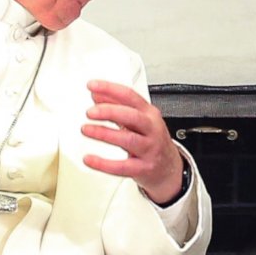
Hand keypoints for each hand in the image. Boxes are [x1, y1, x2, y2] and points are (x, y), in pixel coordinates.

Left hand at [80, 80, 185, 203]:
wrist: (169, 167)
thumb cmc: (151, 140)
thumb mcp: (137, 119)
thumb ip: (117, 106)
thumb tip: (96, 95)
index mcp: (149, 113)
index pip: (130, 96)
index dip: (110, 89)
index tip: (92, 86)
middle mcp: (151, 129)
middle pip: (132, 116)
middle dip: (110, 111)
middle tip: (90, 112)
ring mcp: (149, 149)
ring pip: (128, 139)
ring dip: (104, 133)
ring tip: (86, 129)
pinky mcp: (143, 168)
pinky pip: (122, 167)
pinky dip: (103, 163)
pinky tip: (89, 159)